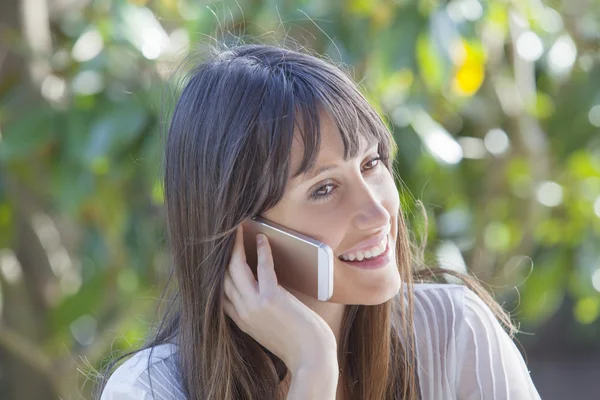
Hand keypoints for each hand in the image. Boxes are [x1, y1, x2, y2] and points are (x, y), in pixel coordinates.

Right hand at [223, 224, 337, 372]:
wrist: (312, 359)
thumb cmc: (298, 345)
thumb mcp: (269, 332)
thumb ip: (260, 315)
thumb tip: (262, 294)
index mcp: (242, 322)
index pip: (220, 294)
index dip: (218, 273)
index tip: (221, 257)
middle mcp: (243, 312)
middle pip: (223, 278)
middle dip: (222, 255)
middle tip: (226, 236)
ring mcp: (255, 305)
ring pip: (236, 269)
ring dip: (236, 246)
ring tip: (238, 229)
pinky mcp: (271, 298)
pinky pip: (262, 268)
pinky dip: (262, 251)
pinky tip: (262, 239)